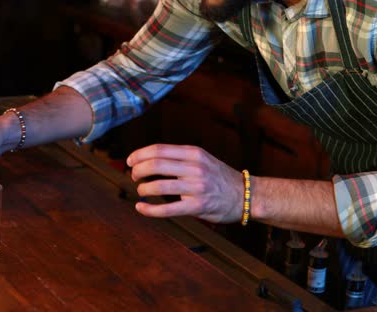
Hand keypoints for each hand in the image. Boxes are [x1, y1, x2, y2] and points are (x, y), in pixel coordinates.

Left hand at [126, 144, 242, 222]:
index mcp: (194, 153)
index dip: (139, 154)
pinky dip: (149, 209)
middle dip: (138, 171)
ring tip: (141, 191)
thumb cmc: (219, 177)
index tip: (130, 161)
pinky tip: (141, 208)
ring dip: (143, 189)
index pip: (159, 149)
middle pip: (155, 165)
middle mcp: (195, 168)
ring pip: (159, 186)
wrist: (246, 195)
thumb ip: (179, 158)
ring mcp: (196, 188)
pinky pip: (167, 209)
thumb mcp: (202, 159)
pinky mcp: (197, 207)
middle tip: (133, 176)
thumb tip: (149, 160)